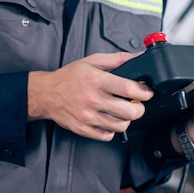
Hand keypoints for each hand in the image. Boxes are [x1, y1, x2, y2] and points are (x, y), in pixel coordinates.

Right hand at [28, 52, 153, 140]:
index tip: (147, 92)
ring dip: (126, 119)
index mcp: (97, 80)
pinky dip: (111, 130)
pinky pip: (107, 136)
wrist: (47, 94)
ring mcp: (88, 116)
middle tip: (136, 104)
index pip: (129, 89)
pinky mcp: (83, 129)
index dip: (144, 92)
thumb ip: (117, 59)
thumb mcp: (92, 61)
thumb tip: (139, 57)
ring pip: (120, 126)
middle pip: (129, 112)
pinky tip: (108, 120)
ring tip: (121, 112)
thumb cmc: (69, 77)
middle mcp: (93, 99)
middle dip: (139, 109)